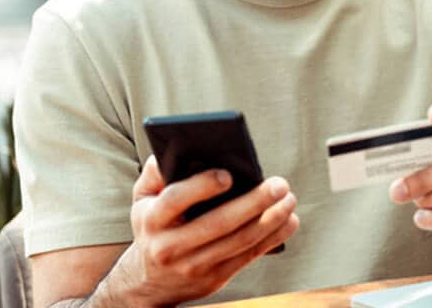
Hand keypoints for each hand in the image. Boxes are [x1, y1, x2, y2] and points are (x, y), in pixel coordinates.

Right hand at [102, 156, 299, 306]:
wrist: (149, 282)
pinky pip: (248, 256)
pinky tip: (289, 221)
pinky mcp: (215, 278)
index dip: (202, 187)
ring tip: (289, 200)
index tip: (229, 174)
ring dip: (270, 221)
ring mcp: (194, 265)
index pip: (176, 200)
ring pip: (239, 242)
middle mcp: (171, 246)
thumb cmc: (152, 227)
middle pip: (218, 224)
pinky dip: (272, 238)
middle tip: (279, 184)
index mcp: (152, 220)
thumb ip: (155, 173)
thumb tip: (175, 148)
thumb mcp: (142, 200)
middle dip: (253, 203)